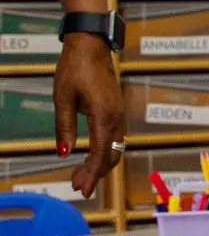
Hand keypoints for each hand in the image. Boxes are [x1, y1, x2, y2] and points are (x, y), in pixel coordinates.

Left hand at [53, 33, 121, 199]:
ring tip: (81, 176)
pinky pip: (115, 139)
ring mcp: (119, 115)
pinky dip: (104, 153)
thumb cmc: (75, 67)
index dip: (92, 174)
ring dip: (100, 165)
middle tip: (78, 186)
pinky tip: (91, 157)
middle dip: (95, 174)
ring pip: (115, 149)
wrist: (92, 46)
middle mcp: (116, 118)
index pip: (100, 153)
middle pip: (111, 156)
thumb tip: (64, 152)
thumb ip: (64, 127)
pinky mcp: (117, 112)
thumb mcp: (62, 97)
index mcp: (104, 115)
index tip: (83, 189)